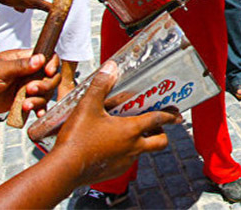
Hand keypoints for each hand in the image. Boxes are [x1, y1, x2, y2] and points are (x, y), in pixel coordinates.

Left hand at [0, 51, 60, 119]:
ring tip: (25, 105)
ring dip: (39, 100)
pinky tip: (37, 114)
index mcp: (22, 59)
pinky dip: (39, 109)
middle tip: (30, 90)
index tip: (48, 72)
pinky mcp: (20, 100)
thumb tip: (41, 58)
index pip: (47, 56)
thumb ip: (20, 66)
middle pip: (50, 76)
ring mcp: (24, 87)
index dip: (52, 64)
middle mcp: (26, 72)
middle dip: (44, 85)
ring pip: (45, 92)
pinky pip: (36, 104)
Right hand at [52, 61, 181, 187]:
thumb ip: (100, 85)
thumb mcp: (87, 106)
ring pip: (143, 152)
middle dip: (163, 134)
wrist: (63, 171)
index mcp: (130, 130)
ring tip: (132, 133)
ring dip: (143, 143)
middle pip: (160, 143)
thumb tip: (110, 67)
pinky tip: (113, 146)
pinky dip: (127, 153)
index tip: (176, 114)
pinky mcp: (114, 172)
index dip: (169, 115)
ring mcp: (124, 162)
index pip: (157, 120)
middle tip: (159, 127)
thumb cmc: (77, 138)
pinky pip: (128, 161)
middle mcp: (133, 148)